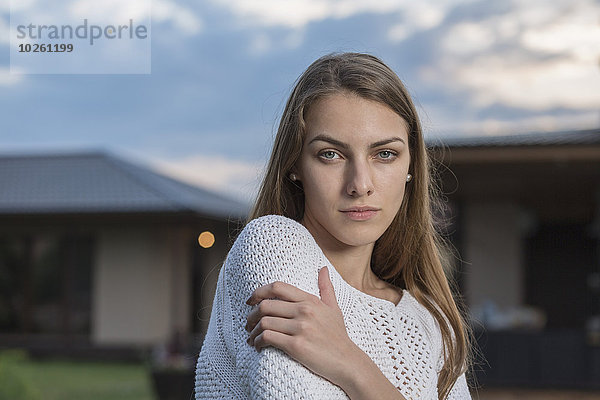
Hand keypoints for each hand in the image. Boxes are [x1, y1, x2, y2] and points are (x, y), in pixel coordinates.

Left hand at [244, 266, 357, 385]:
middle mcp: (305, 311)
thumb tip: (323, 268)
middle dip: (252, 315)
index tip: (250, 301)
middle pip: (266, 305)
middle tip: (248, 324)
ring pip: (264, 322)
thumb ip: (326, 287)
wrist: (348, 362)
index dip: (258, 292)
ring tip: (252, 337)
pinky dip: (258, 341)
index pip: (277, 287)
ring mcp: (301, 328)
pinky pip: (268, 338)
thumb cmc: (338, 336)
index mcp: (310, 300)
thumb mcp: (334, 308)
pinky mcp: (297, 346)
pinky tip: (258, 346)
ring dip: (253, 331)